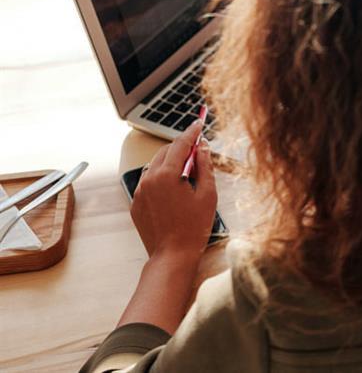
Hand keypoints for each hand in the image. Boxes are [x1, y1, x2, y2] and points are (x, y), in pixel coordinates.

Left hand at [130, 120, 217, 263]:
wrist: (172, 255)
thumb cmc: (193, 227)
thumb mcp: (208, 194)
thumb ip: (205, 166)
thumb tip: (202, 148)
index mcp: (167, 175)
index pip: (180, 144)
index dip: (192, 132)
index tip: (199, 123)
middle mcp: (149, 179)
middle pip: (166, 152)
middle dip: (182, 148)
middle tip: (198, 152)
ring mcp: (140, 192)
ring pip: (155, 166)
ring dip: (171, 163)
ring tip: (188, 174)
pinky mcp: (136, 203)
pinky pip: (149, 182)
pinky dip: (161, 178)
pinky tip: (175, 190)